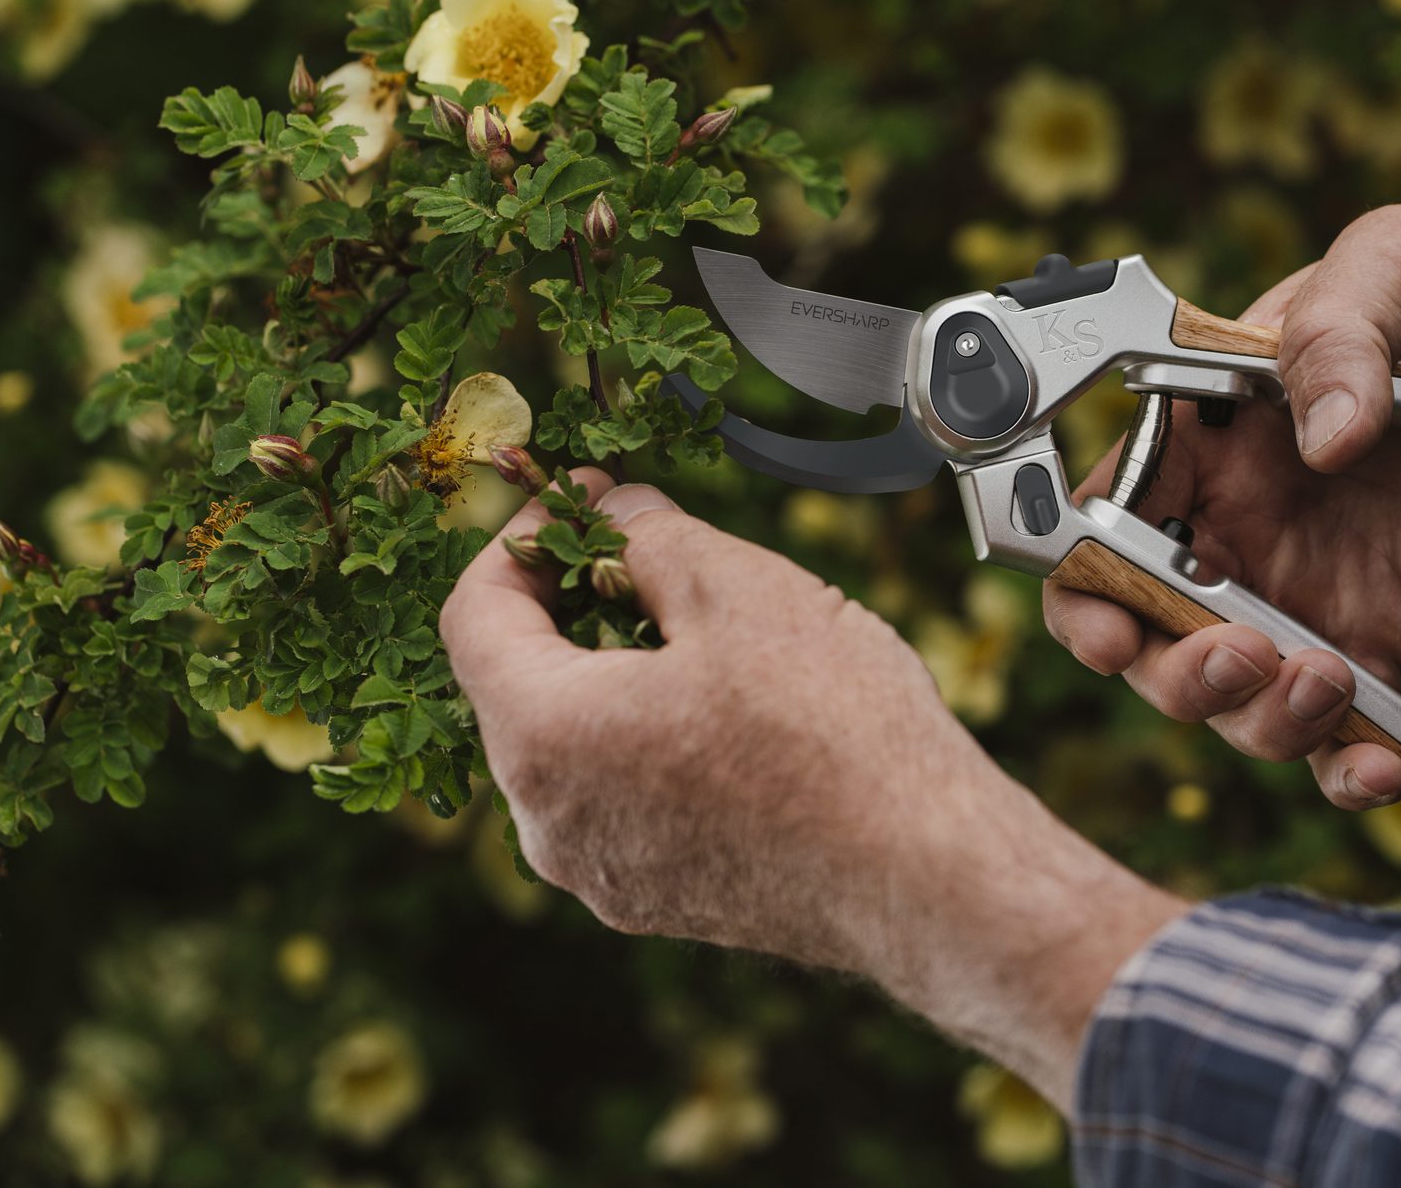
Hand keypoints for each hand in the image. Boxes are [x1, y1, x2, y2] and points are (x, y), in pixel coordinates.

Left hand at [440, 471, 1183, 1105]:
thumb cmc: (836, 736)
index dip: (520, 538)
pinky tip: (737, 710)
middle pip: (521, 682)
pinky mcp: (659, 901)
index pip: (472, 615)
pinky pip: (623, 798)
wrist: (929, 877)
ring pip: (577, 743)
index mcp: (545, 738)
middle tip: (650, 548)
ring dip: (617, 671)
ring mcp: (603, 875)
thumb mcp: (737, 588)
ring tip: (710, 628)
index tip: (582, 499)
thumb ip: (648, 535)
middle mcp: (549, 824)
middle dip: (572, 602)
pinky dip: (652, 738)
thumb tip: (614, 515)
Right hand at [1045, 206, 1400, 809]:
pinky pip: (1342, 737)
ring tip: (1330, 683)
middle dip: (1170, 668)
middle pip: (1146, 631)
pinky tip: (1386, 766)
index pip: (1103, 515)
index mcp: (1210, 435)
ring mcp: (1305, 598)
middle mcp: (1238, 527)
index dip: (1082, 577)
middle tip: (1247, 654)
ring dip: (1256, 719)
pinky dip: (1348, 771)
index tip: (1111, 618)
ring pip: (1232, 700)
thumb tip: (1327, 437)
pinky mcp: (1384, 650)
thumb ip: (1342, 328)